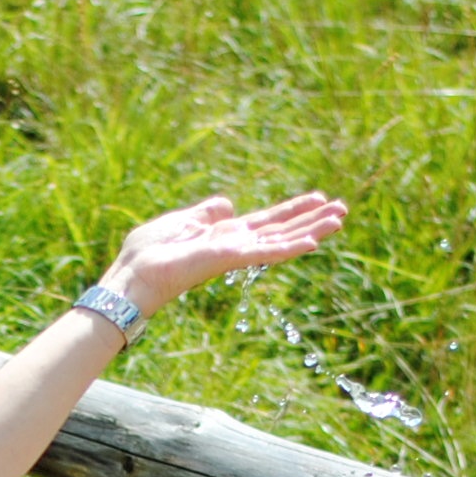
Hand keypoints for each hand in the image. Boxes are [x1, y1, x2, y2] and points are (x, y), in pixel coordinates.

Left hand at [100, 191, 348, 320]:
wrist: (132, 277)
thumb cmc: (147, 254)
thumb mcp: (181, 223)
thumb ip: (206, 215)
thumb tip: (227, 205)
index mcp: (224, 236)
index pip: (266, 222)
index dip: (293, 211)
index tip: (319, 200)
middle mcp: (235, 245)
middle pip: (281, 229)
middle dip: (312, 219)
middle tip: (343, 210)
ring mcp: (235, 253)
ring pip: (281, 239)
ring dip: (312, 229)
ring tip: (340, 220)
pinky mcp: (229, 258)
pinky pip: (266, 251)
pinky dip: (290, 246)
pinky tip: (313, 239)